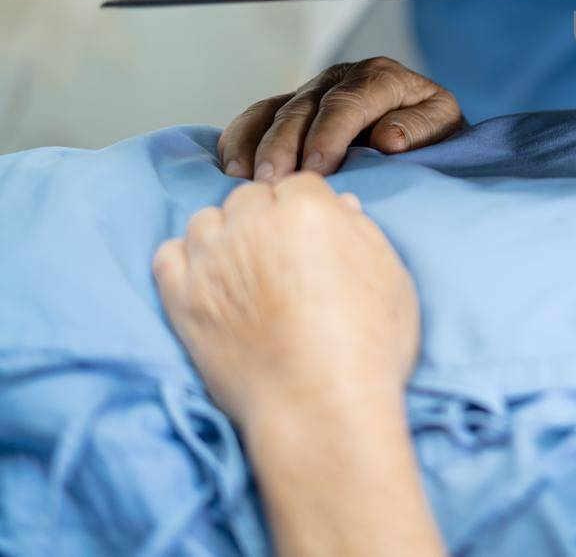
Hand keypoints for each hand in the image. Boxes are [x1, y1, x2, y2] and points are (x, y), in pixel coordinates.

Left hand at [152, 173, 419, 434]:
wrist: (320, 408)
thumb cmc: (368, 345)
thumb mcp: (389, 277)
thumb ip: (362, 232)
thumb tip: (342, 208)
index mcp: (309, 210)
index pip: (299, 185)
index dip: (309, 211)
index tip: (313, 237)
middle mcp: (254, 224)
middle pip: (250, 197)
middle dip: (265, 217)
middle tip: (282, 257)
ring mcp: (212, 260)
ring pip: (205, 220)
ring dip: (223, 234)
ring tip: (243, 268)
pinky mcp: (182, 298)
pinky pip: (167, 255)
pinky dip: (185, 261)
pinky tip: (209, 281)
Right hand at [219, 57, 464, 181]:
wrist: (423, 130)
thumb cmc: (432, 132)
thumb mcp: (445, 125)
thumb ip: (422, 127)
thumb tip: (389, 138)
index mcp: (382, 77)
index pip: (348, 102)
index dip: (329, 134)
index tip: (317, 167)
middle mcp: (341, 78)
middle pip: (304, 108)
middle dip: (286, 145)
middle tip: (275, 182)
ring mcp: (312, 91)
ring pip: (274, 111)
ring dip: (257, 145)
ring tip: (247, 179)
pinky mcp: (291, 107)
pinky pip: (257, 116)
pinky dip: (240, 139)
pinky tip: (232, 168)